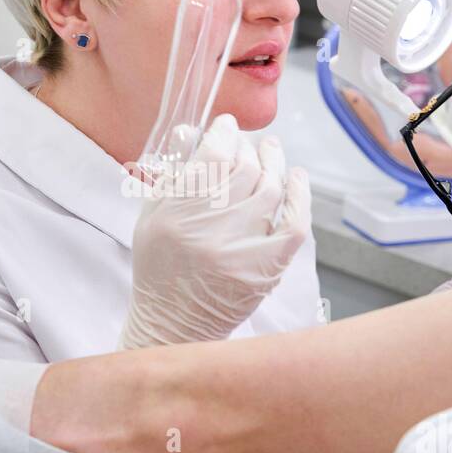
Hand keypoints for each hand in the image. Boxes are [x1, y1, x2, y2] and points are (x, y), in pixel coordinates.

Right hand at [120, 114, 311, 349]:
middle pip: (244, 168)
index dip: (224, 133)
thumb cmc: (159, 268)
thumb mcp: (151, 217)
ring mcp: (242, 250)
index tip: (227, 126)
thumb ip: (171, 174)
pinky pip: (294, 223)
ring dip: (274, 163)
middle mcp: (210, 230)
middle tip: (248, 144)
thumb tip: (192, 131)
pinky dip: (300, 197)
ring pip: (271, 188)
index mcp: (176, 213)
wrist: (173, 325)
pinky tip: (296, 179)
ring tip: (271, 152)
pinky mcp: (267, 268)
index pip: (212, 156)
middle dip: (247, 148)